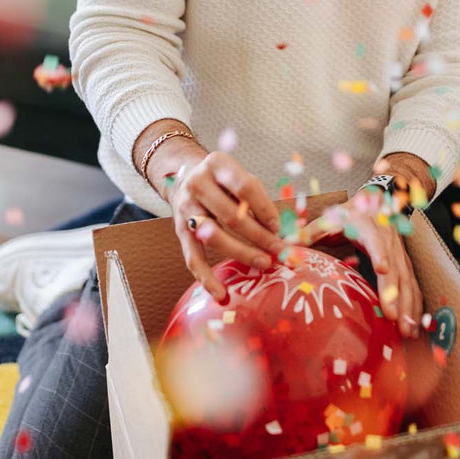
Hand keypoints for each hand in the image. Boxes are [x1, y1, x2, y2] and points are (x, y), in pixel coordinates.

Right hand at [168, 152, 285, 304]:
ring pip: (215, 237)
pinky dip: (206, 279)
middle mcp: (198, 183)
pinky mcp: (180, 230)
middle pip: (231, 215)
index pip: (245, 187)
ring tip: (263, 263)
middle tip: (279, 251)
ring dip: (242, 253)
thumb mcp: (239, 175)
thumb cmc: (223, 180)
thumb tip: (278, 229)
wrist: (184, 177)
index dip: (264, 209)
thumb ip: (257, 197)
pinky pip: (193, 258)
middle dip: (259, 236)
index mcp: (217, 164)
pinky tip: (221, 294)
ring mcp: (186, 208)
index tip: (278, 226)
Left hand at [298, 183, 422, 338]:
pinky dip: (415, 306)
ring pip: (408, 281)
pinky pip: (412, 286)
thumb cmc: (351, 213)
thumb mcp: (330, 219)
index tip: (381, 268)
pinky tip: (413, 324)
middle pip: (395, 269)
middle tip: (394, 318)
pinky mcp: (404, 264)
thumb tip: (283, 246)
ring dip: (409, 306)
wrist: (378, 201)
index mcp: (369, 229)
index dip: (380, 254)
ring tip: (407, 330)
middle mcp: (389, 243)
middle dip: (396, 294)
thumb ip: (308, 233)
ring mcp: (399, 255)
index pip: (376, 241)